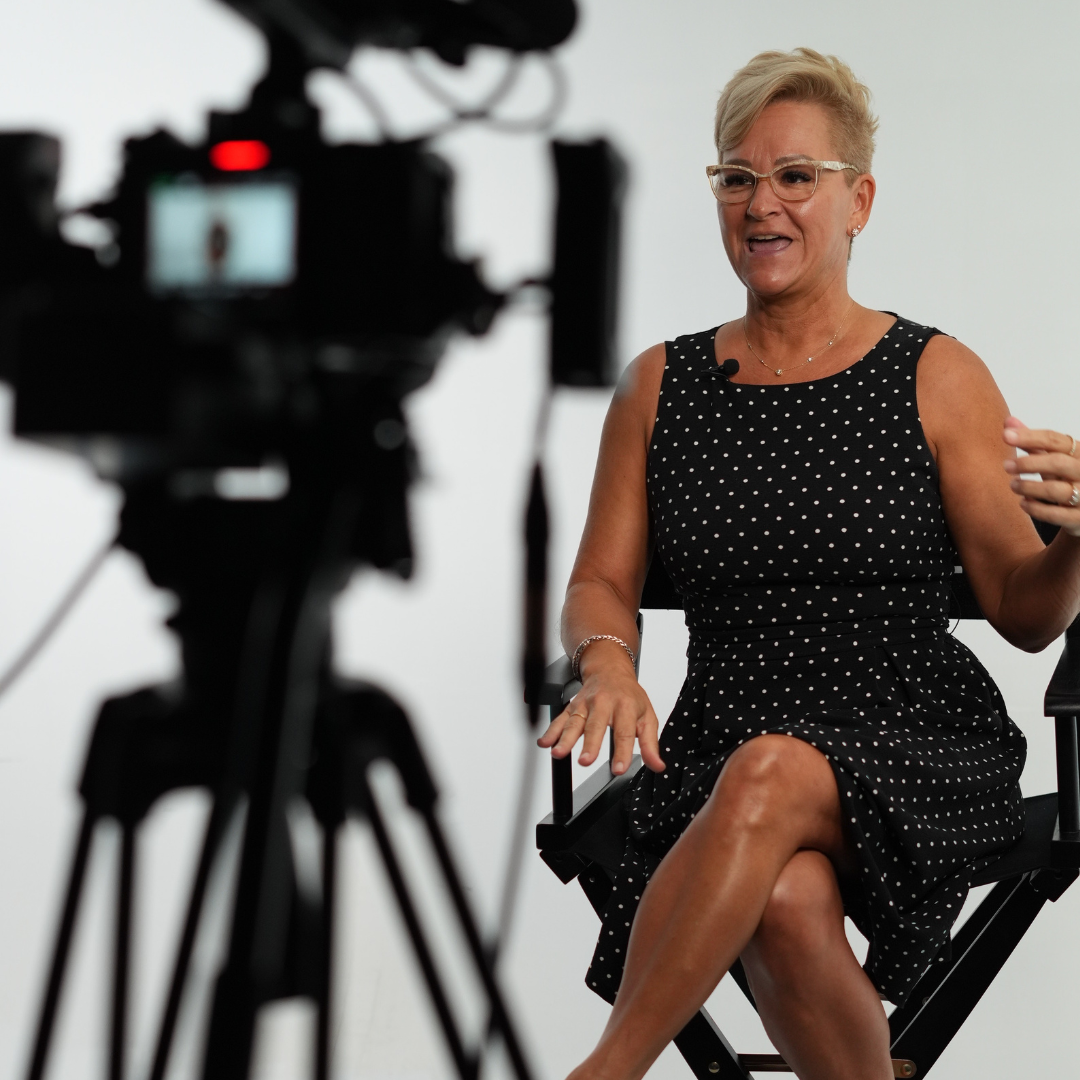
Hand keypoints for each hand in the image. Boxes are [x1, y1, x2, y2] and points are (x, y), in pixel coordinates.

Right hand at [536, 661, 664, 774]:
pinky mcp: (572, 706)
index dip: (622, 752)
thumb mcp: (647, 717)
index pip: (625, 732)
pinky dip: (550, 731)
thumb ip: (650, 744)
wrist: (610, 669)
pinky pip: (560, 719)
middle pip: (596, 726)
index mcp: (626, 707)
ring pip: (574, 722)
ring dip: (565, 738)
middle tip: (586, 761)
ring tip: (559, 753)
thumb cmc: (629, 695)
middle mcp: (604, 704)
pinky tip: (545, 743)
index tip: (618, 769)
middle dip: (590, 744)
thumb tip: (657, 766)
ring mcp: (585, 704)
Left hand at [1003, 417, 1079, 536]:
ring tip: (1013, 485)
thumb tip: (1008, 422)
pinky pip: (1057, 515)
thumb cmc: (1066, 478)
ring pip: (1057, 490)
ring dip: (1029, 487)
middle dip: (1028, 463)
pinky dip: (1036, 509)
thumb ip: (1033, 442)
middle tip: (1006, 466)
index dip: (1030, 436)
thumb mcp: (1052, 458)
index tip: (1005, 435)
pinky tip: (1023, 503)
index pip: (1056, 440)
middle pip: (1058, 463)